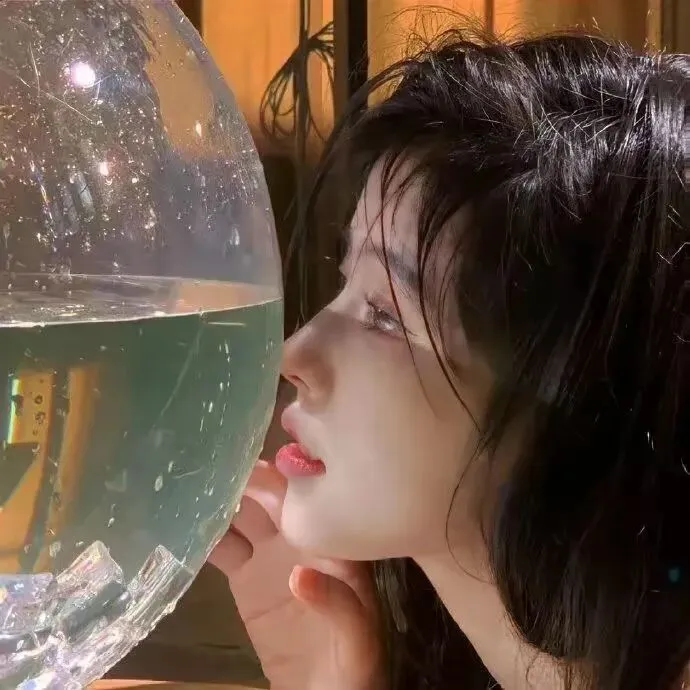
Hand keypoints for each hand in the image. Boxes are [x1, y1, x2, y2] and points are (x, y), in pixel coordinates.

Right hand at [208, 461, 383, 689]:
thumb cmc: (353, 661)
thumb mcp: (359, 636)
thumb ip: (338, 605)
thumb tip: (299, 576)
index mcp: (332, 542)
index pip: (310, 499)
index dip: (284, 481)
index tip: (255, 469)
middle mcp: (301, 538)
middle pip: (273, 497)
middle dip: (247, 479)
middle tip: (215, 468)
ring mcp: (270, 554)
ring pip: (244, 514)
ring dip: (222, 499)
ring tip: (192, 486)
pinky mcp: (244, 578)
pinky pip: (224, 547)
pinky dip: (205, 533)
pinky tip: (184, 523)